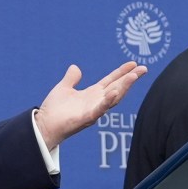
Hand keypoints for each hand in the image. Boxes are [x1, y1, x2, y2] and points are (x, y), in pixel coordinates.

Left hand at [33, 62, 147, 149]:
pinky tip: (114, 93)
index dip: (122, 72)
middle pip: (117, 87)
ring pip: (113, 98)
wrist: (44, 125)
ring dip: (124, 87)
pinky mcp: (86, 118)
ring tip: (133, 76)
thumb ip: (71, 78)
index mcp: (92, 94)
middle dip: (130, 78)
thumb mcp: (63, 88)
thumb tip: (75, 67)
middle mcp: (96, 101)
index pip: (111, 80)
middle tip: (144, 68)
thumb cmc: (54, 110)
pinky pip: (99, 110)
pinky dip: (107, 102)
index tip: (134, 63)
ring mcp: (93, 110)